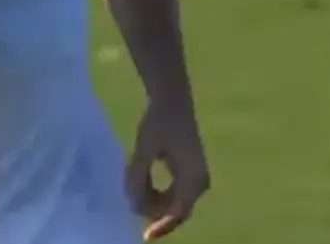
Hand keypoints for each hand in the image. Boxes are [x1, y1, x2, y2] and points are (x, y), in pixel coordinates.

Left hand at [125, 100, 209, 238]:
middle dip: (152, 207)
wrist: (171, 99)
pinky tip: (139, 177)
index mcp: (194, 179)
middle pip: (174, 209)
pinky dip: (156, 191)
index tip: (145, 234)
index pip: (178, 212)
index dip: (160, 224)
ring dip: (152, 198)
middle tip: (129, 191)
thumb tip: (133, 206)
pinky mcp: (190, 174)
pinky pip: (173, 193)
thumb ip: (138, 176)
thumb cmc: (159, 121)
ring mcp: (196, 179)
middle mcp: (200, 183)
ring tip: (132, 179)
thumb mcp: (145, 148)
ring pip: (173, 202)